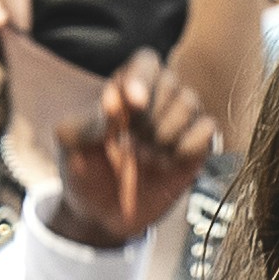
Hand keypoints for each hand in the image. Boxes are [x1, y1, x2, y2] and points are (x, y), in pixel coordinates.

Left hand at [43, 45, 212, 248]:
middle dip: (150, 115)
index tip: (133, 103)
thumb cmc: (84, 173)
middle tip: (130, 143)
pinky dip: (189, 144)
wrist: (102, 217)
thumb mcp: (71, 147)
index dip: (143, 77)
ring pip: (190, 102)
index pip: (146, 62)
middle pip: (170, 82)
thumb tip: (113, 103)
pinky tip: (167, 164)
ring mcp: (178, 124)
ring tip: (146, 157)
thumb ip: (85, 121)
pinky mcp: (195, 148)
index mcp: (124, 89)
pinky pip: (207, 129)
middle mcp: (155, 101)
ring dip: (166, 131)